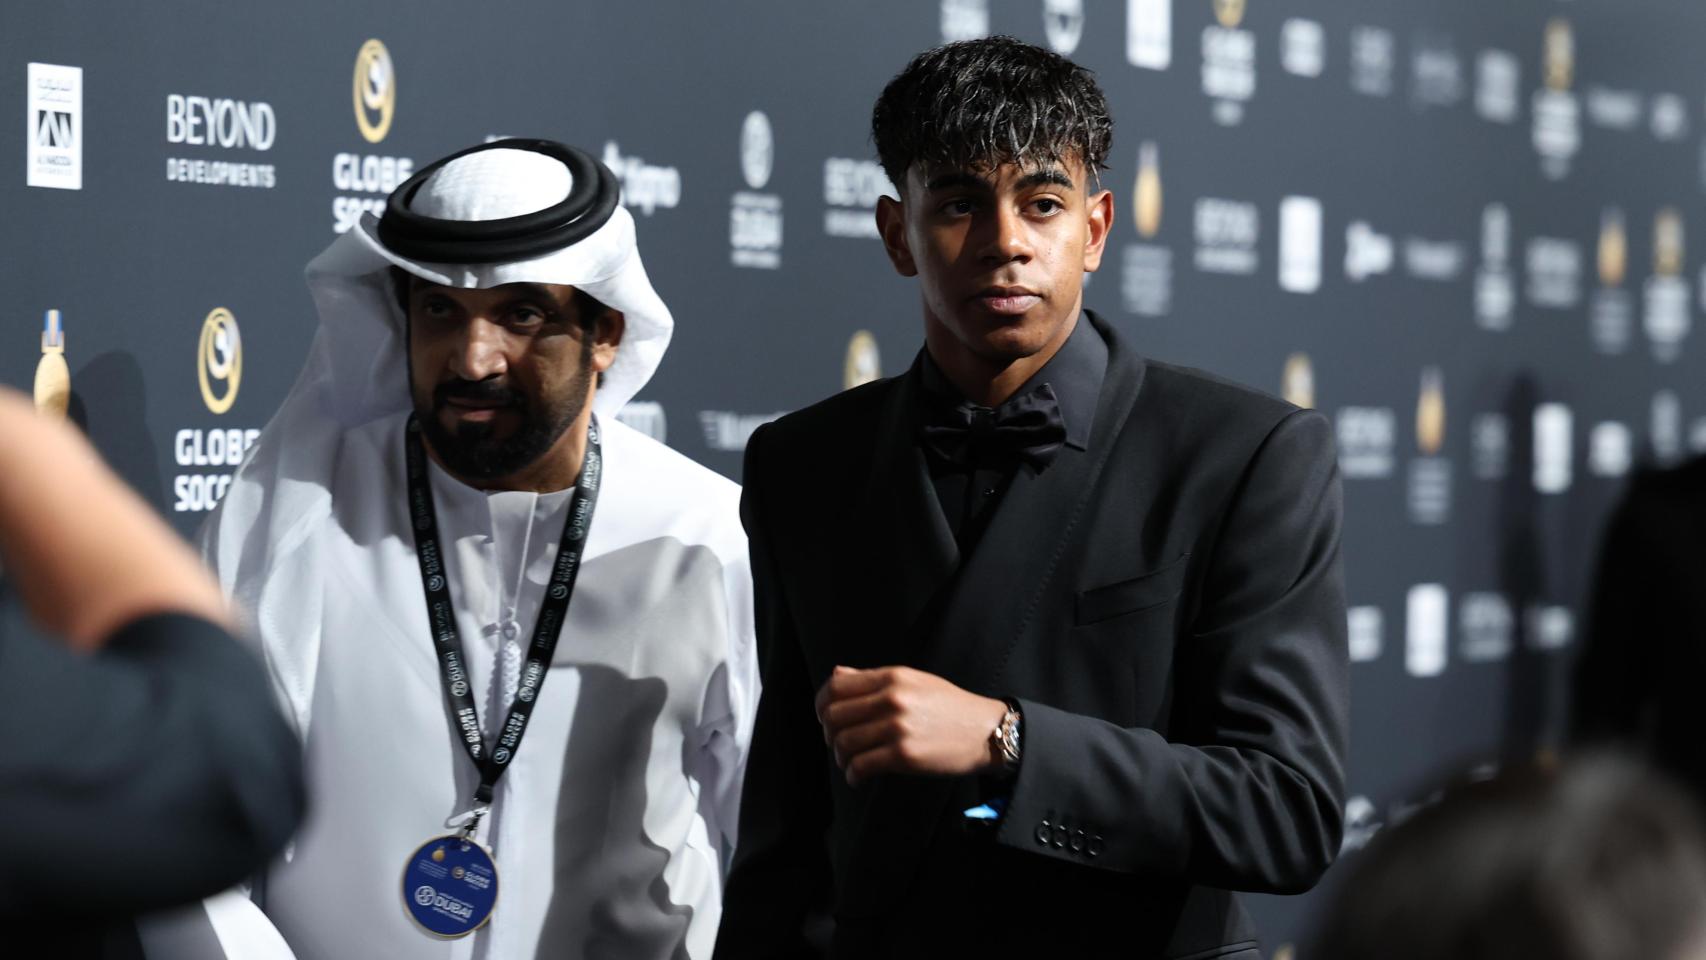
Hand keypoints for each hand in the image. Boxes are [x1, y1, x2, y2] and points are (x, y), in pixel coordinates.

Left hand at [815, 665, 1006, 785]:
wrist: (985, 731)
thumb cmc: (949, 706)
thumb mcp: (913, 680)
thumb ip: (873, 679)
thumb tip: (836, 676)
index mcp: (892, 677)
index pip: (836, 686)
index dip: (822, 704)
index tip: (825, 718)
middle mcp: (892, 699)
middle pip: (834, 716)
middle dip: (829, 734)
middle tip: (837, 743)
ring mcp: (897, 727)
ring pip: (844, 743)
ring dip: (841, 757)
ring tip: (850, 763)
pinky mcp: (904, 755)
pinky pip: (861, 766)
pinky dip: (853, 775)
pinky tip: (858, 778)